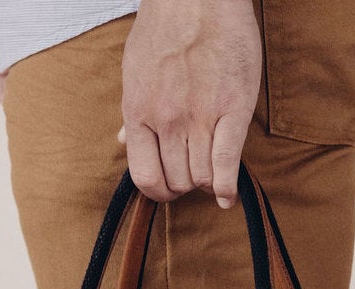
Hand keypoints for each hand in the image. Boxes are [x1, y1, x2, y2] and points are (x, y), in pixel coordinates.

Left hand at [119, 0, 260, 207]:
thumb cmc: (166, 27)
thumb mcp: (135, 70)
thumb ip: (132, 111)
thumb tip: (122, 142)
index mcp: (139, 112)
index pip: (145, 176)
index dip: (159, 192)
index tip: (170, 190)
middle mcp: (167, 120)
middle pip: (177, 181)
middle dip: (186, 185)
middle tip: (194, 174)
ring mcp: (199, 117)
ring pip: (201, 178)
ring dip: (207, 182)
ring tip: (212, 173)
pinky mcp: (232, 110)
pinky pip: (226, 165)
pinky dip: (227, 187)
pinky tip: (227, 195)